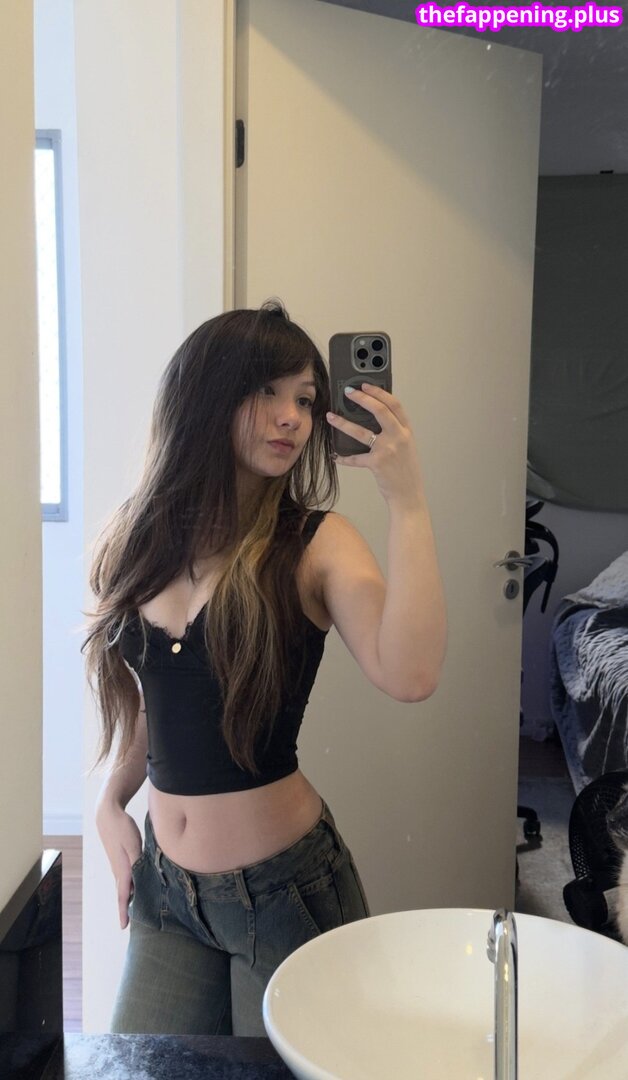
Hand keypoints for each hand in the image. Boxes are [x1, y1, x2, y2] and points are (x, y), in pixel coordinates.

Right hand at [96, 803, 142, 928]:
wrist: (108, 815)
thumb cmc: (122, 828)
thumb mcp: (133, 844)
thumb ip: (137, 861)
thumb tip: (141, 878)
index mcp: (122, 869)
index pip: (123, 895)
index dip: (123, 911)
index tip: (123, 926)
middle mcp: (118, 870)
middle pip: (124, 893)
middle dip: (126, 907)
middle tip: (131, 921)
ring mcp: (118, 864)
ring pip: (125, 884)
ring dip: (129, 896)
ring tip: (137, 907)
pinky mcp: (119, 858)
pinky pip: (126, 875)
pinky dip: (131, 884)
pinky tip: (138, 884)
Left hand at [326, 383, 423, 506]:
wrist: (409, 495)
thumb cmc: (406, 471)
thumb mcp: (406, 447)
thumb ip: (395, 432)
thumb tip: (375, 418)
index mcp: (407, 431)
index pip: (395, 404)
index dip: (379, 392)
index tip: (366, 385)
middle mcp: (399, 437)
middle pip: (380, 410)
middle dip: (362, 398)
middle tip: (347, 392)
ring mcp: (388, 450)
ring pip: (361, 432)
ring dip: (343, 423)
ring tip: (331, 416)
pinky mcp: (377, 463)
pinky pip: (355, 457)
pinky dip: (344, 457)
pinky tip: (336, 456)